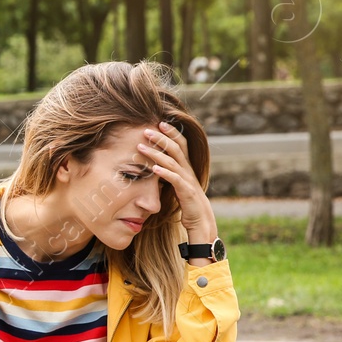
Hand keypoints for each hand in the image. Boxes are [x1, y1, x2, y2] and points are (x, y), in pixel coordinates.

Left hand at [136, 120, 216, 240]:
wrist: (201, 220)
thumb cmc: (186, 201)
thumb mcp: (177, 183)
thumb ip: (169, 171)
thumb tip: (154, 163)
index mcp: (186, 166)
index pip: (181, 143)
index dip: (172, 132)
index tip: (159, 122)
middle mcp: (188, 170)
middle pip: (176, 148)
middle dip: (161, 138)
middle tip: (145, 130)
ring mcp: (188, 180)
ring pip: (173, 162)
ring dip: (156, 153)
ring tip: (141, 147)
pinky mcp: (186, 192)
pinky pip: (175, 180)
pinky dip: (165, 173)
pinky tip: (153, 168)